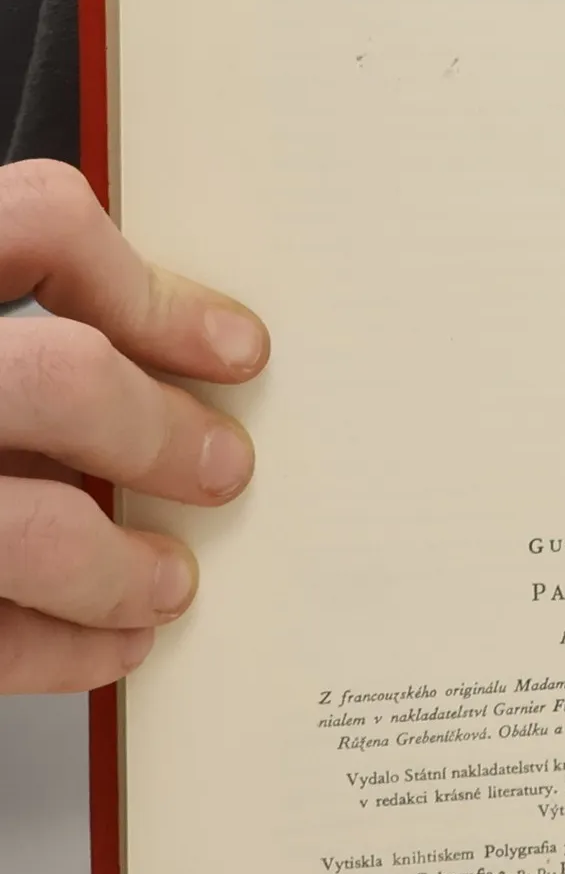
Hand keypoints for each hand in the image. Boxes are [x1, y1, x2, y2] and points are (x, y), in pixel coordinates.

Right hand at [0, 161, 267, 693]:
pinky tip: (106, 645)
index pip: (34, 223)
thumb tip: (158, 359)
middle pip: (57, 379)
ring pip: (31, 529)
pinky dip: (64, 649)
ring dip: (121, 567)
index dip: (149, 288)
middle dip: (160, 433)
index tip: (233, 347)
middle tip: (220, 467)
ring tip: (164, 580)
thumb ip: (0, 330)